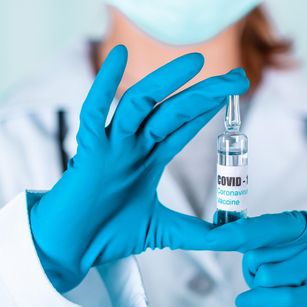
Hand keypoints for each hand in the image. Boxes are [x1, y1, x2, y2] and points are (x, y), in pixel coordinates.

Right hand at [29, 45, 248, 291]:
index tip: (232, 90)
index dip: (206, 108)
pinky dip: (103, 84)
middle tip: (237, 76)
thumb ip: (197, 231)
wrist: (70, 251)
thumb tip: (231, 238)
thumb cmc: (108, 236)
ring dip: (166, 81)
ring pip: (139, 104)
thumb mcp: (163, 230)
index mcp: (148, 159)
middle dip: (204, 92)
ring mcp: (111, 146)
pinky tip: (117, 54)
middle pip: (172, 110)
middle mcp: (133, 146)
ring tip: (196, 61)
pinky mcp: (89, 152)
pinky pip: (94, 112)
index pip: (182, 125)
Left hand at [207, 212, 306, 306]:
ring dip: (259, 287)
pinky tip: (251, 301)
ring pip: (264, 277)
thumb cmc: (296, 271)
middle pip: (257, 255)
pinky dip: (258, 301)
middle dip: (252, 269)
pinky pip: (280, 298)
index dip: (236, 232)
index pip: (267, 226)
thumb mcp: (278, 247)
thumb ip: (250, 237)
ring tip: (278, 288)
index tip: (211, 238)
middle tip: (272, 275)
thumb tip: (213, 228)